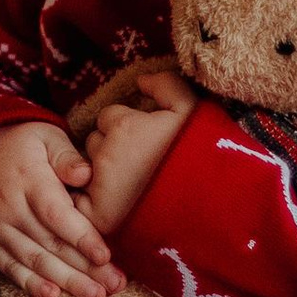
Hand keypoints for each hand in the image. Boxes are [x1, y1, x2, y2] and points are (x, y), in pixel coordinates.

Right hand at [0, 121, 122, 296]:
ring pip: (33, 261)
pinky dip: (30, 285)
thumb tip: (87, 174)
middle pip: (50, 244)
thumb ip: (66, 155)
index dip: (81, 237)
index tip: (105, 256)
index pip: (56, 214)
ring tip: (95, 296)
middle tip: (114, 285)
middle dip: (85, 268)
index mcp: (28, 179)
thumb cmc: (16, 144)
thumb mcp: (42, 135)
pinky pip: (8, 268)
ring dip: (66, 282)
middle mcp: (8, 207)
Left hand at [78, 69, 199, 233]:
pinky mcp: (99, 216)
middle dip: (111, 149)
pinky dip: (92, 202)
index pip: (107, 117)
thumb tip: (142, 80)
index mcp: (123, 127)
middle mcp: (106, 155)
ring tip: (133, 186)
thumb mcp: (193, 112)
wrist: (215, 208)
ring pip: (86, 168)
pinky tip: (116, 204)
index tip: (145, 141)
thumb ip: (167, 85)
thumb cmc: (204, 158)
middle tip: (139, 165)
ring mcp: (100, 188)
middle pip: (94, 142)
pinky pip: (82, 200)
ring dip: (101, 173)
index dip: (127, 127)